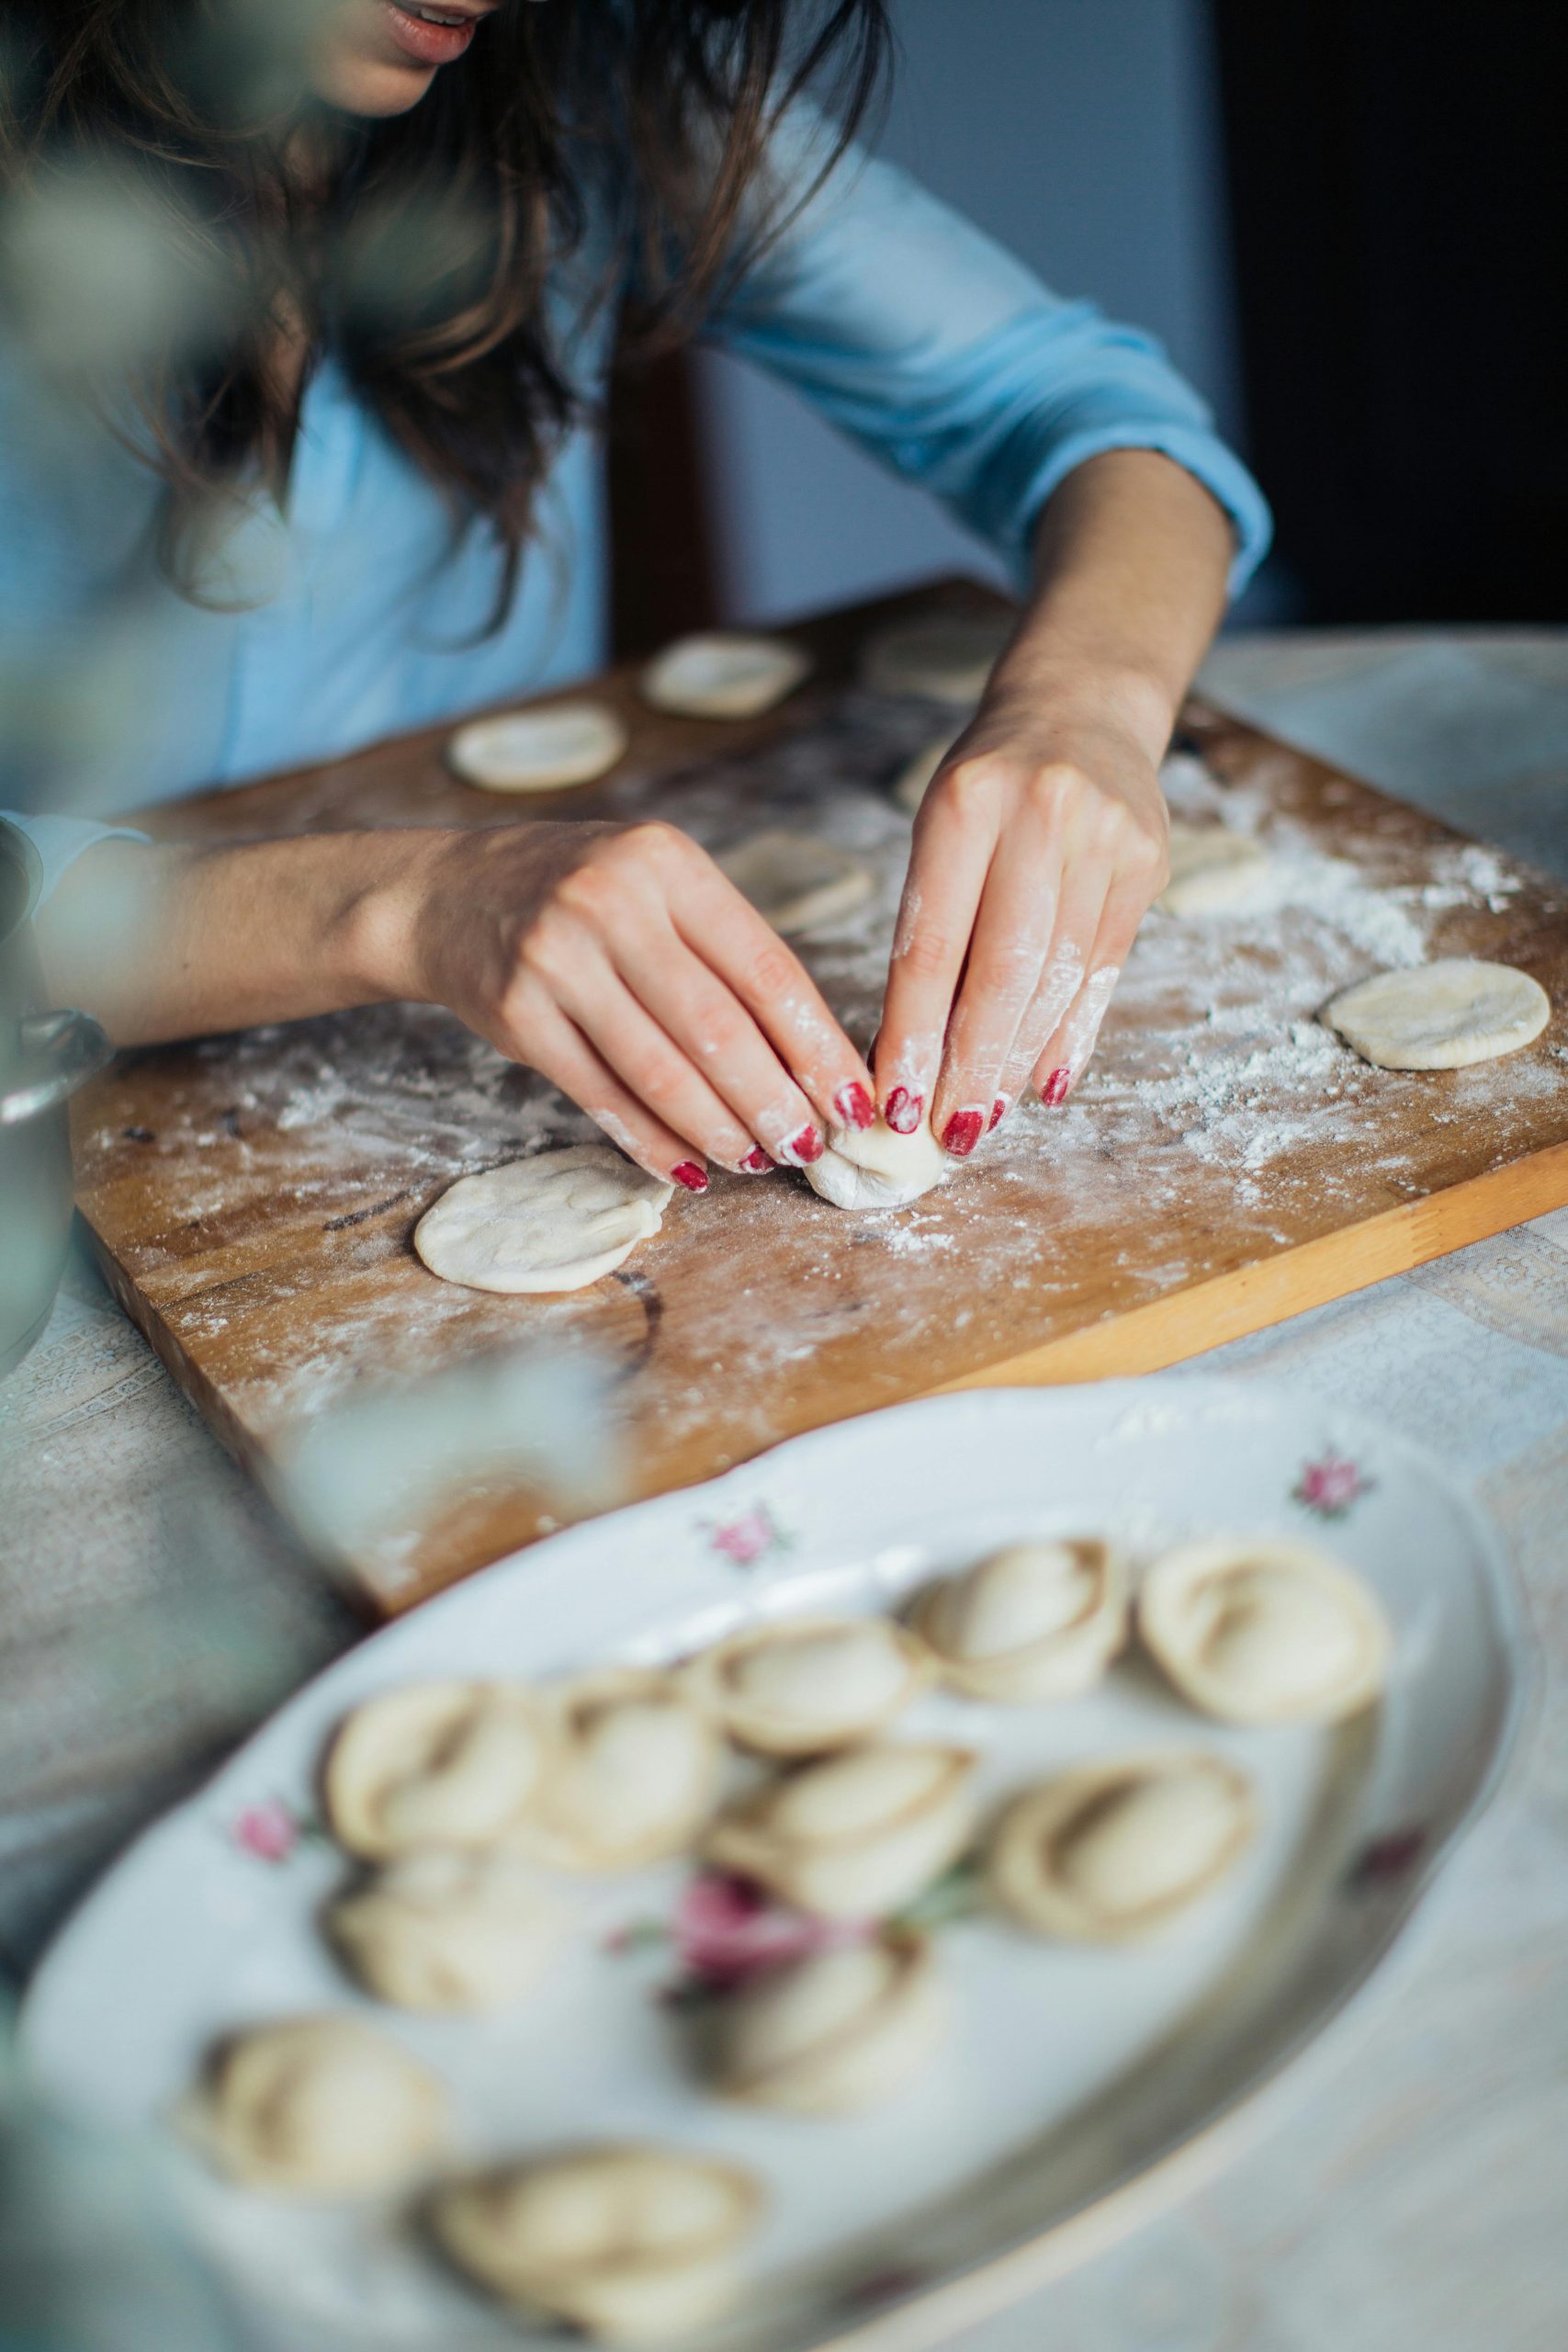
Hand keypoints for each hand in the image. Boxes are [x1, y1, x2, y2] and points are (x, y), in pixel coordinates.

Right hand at [389, 819, 876, 1189]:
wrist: (448, 896)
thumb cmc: (580, 898)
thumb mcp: (655, 887)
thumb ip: (722, 953)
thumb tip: (810, 1059)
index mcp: (667, 863)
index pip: (764, 968)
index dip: (816, 1045)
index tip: (854, 1099)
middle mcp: (611, 902)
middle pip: (717, 1027)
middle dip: (775, 1100)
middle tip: (811, 1146)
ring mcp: (557, 958)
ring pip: (660, 1070)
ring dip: (719, 1129)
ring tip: (758, 1160)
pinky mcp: (516, 1015)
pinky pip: (602, 1095)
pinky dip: (652, 1141)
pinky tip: (690, 1166)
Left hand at [874, 681, 1168, 1151]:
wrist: (1083, 705)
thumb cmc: (989, 785)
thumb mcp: (940, 828)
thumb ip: (932, 926)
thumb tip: (908, 1053)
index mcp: (965, 803)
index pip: (932, 943)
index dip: (913, 1032)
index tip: (895, 1101)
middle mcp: (1040, 816)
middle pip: (1004, 971)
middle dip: (971, 1064)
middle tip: (946, 1130)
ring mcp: (1104, 838)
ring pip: (1058, 979)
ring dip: (1019, 1060)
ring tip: (985, 1115)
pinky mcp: (1148, 863)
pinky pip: (1104, 969)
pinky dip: (1072, 1035)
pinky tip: (1046, 1084)